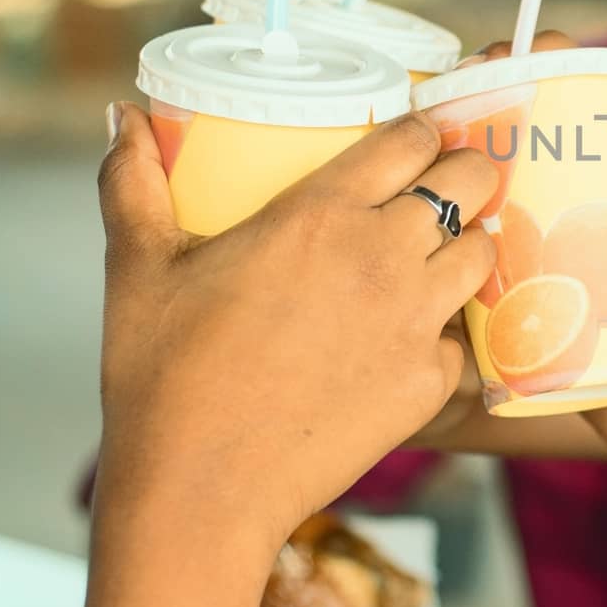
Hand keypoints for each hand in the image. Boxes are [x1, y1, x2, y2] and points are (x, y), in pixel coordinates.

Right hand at [94, 103, 498, 550]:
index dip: (425, 129)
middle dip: (466, 175)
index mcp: (322, 215)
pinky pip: (463, 339)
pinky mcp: (429, 383)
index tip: (420, 135)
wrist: (200, 490)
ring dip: (466, 247)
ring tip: (437, 257)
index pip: (412, 139)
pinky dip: (447, 334)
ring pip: (482, 255)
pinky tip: (415, 341)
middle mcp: (384, 258)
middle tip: (446, 187)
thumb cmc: (163, 375)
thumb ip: (133, 184)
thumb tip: (124, 116)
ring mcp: (415, 321)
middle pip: (469, 183)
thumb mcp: (137, 267)